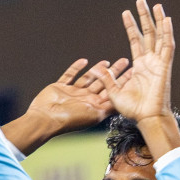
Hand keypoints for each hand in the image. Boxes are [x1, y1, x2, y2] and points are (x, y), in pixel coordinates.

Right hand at [1, 58, 129, 154]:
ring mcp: (72, 94)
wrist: (46, 118)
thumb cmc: (70, 119)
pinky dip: (76, 68)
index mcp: (94, 107)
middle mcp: (85, 100)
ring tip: (108, 61)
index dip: (123, 82)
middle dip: (114, 73)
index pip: (112, 93)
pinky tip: (84, 61)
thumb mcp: (95, 113)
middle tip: (125, 61)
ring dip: (97, 70)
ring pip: (88, 79)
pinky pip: (70, 75)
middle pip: (103, 84)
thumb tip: (125, 100)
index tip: (133, 72)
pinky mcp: (60, 87)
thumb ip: (109, 105)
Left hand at [94, 0, 173, 123]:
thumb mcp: (114, 93)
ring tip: (155, 5)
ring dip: (157, 20)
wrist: (147, 119)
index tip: (126, 13)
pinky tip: (166, 20)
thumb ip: (107, 79)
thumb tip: (97, 68)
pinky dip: (168, 33)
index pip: (135, 40)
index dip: (131, 26)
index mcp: (139, 66)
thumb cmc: (133, 110)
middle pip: (148, 33)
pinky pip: (167, 46)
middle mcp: (150, 62)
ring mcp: (158, 62)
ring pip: (159, 36)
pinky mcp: (165, 66)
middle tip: (141, 0)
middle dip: (144, 17)